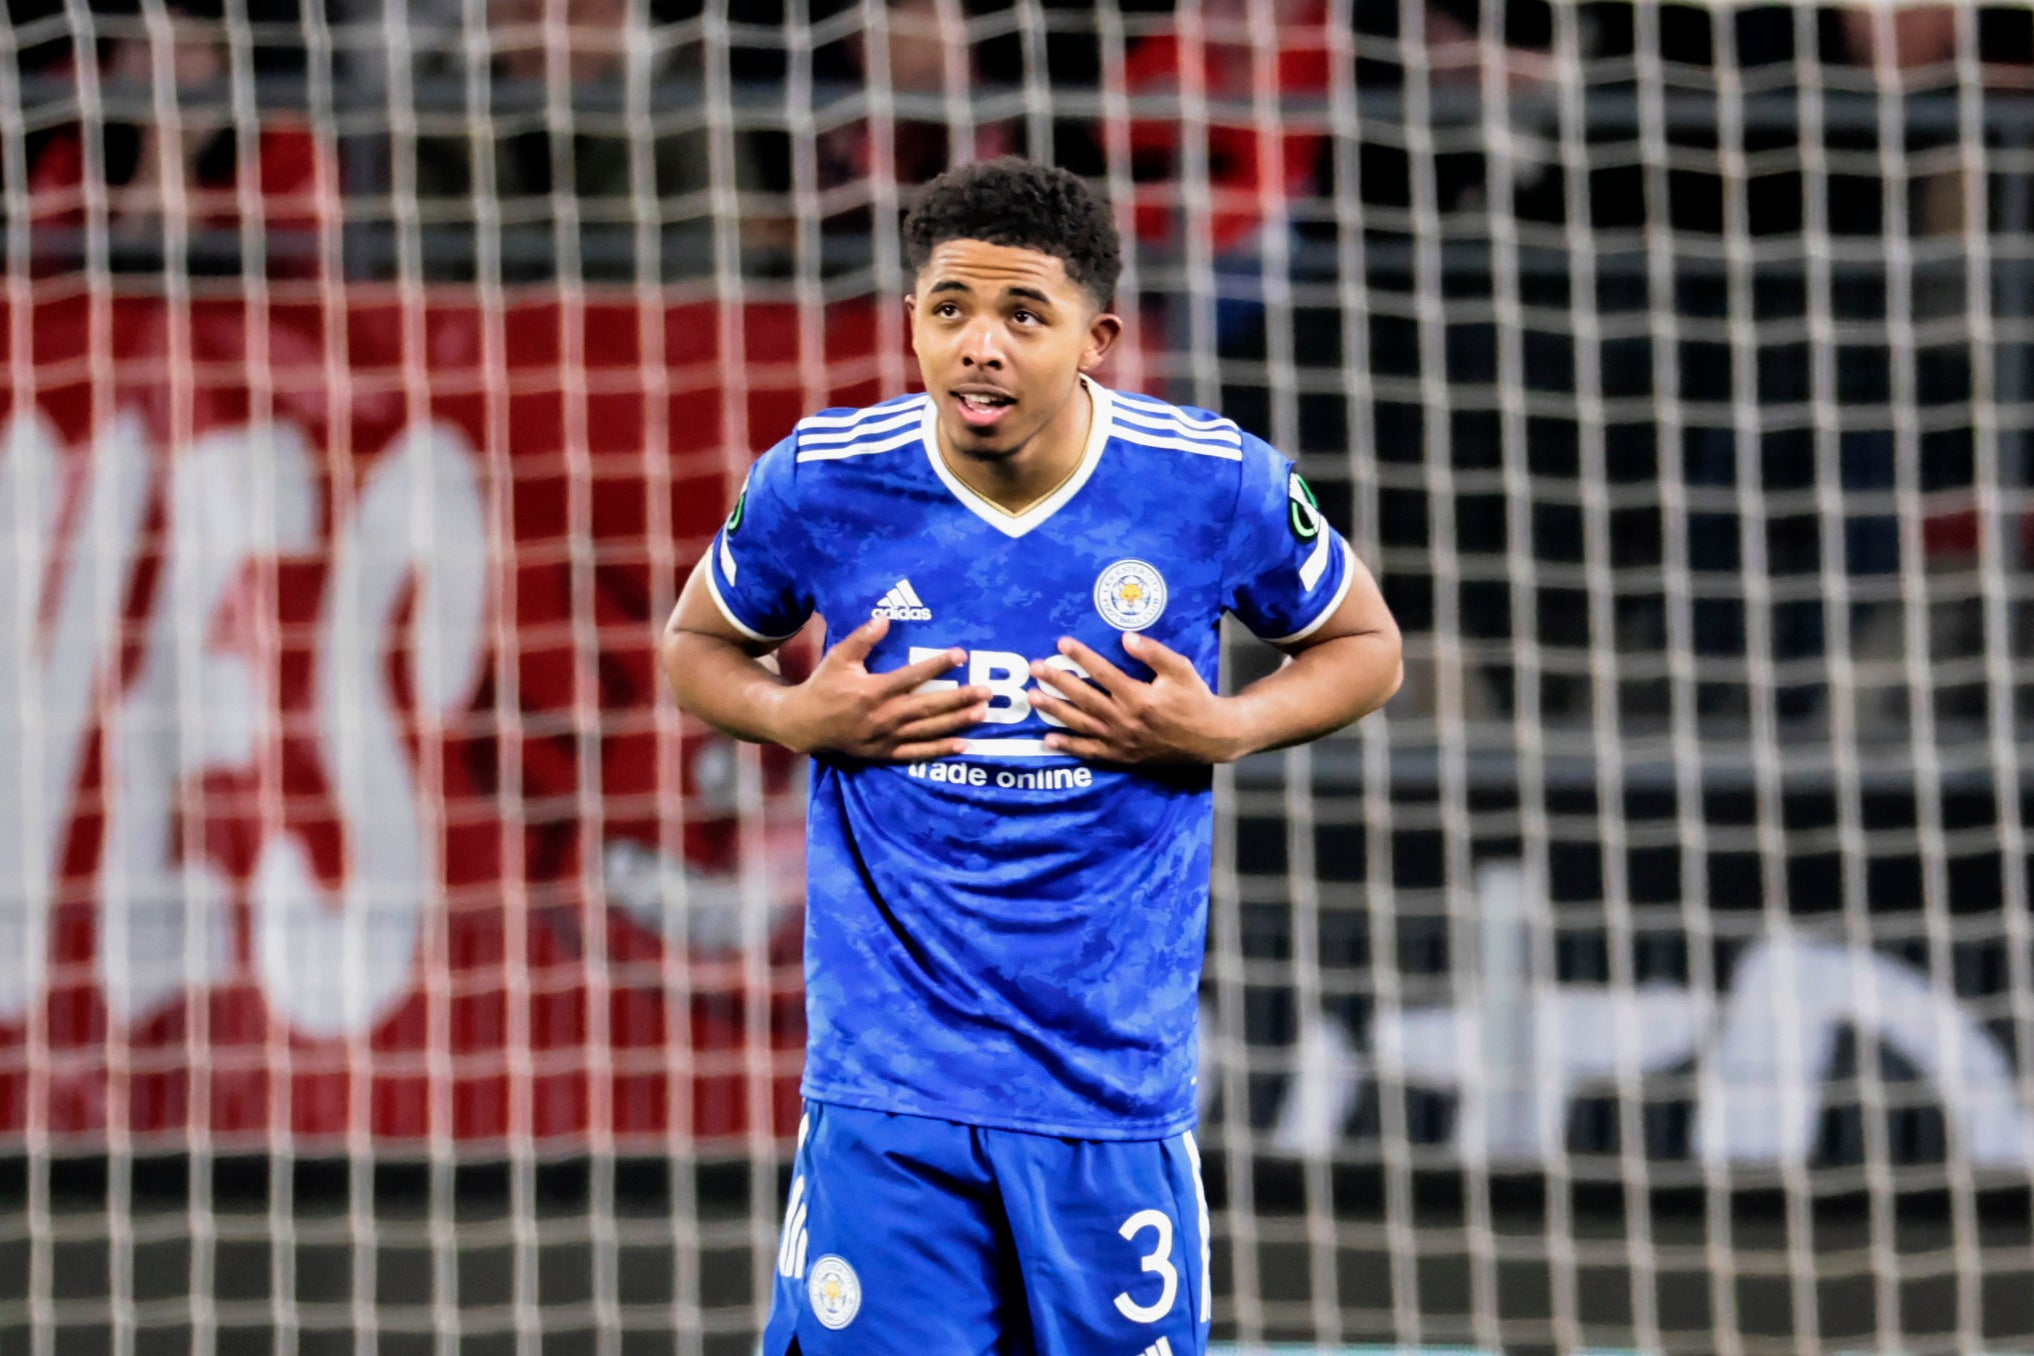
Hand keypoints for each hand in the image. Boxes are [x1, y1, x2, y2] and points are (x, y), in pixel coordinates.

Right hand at [772, 616, 988, 760]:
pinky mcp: (885, 753)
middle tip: (986, 692)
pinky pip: (917, 753)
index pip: (912, 676)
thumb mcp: (838, 658)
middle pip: (928, 707)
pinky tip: (964, 744)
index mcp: (872, 690)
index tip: (961, 655)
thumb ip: (862, 638)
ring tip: (982, 713)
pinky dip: (940, 750)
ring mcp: (886, 738)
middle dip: (959, 699)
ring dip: (957, 723)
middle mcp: (883, 716)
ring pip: (928, 731)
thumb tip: (885, 617)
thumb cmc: (823, 686)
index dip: (937, 665)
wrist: (804, 725)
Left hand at [1028, 632, 1241, 764]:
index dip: (1081, 656)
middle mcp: (1124, 719)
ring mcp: (1120, 740)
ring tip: (1033, 698)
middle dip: (1057, 681)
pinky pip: (1090, 752)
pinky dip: (1069, 746)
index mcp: (1138, 696)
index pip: (1102, 672)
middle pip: (1083, 697)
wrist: (1210, 738)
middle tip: (1035, 668)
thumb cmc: (1194, 699)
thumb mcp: (1180, 669)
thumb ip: (1153, 653)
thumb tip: (1125, 637)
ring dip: (1055, 711)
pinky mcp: (1121, 756)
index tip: (1061, 643)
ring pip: (1081, 724)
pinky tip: (1049, 739)